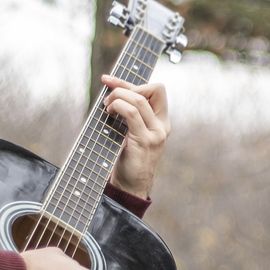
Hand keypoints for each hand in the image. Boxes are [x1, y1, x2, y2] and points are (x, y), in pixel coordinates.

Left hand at [101, 78, 169, 199]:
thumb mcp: (133, 134)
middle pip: (153, 89)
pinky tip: (109, 112)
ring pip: (140, 99)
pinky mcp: (145, 141)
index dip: (132, 82)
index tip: (110, 81)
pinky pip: (131, 113)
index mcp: (162, 122)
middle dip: (126, 87)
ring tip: (107, 106)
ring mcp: (155, 134)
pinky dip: (118, 106)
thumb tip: (113, 93)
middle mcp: (163, 126)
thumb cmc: (128, 160)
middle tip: (107, 98)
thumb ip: (131, 116)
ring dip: (118, 96)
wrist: (130, 187)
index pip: (156, 90)